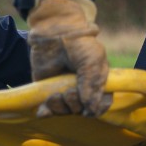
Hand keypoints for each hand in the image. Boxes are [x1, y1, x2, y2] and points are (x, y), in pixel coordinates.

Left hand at [27, 0, 111, 116]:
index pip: (101, 104)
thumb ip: (92, 85)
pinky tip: (43, 111)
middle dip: (75, 105)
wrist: (54, 33)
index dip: (96, 110)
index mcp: (97, 83)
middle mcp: (82, 90)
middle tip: (68, 91)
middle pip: (82, 110)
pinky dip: (46, 112)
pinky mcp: (47, 90)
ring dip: (60, 107)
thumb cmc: (79, 44)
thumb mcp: (92, 61)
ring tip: (54, 95)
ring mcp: (64, 91)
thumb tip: (89, 110)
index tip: (88, 109)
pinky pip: (48, 109)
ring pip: (65, 111)